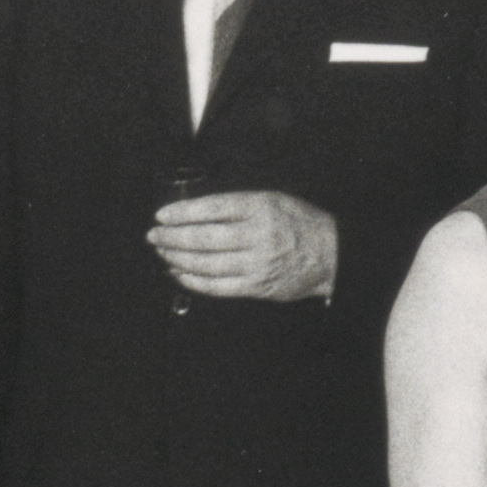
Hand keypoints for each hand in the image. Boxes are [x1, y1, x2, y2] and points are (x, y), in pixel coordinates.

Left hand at [151, 188, 338, 300]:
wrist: (331, 255)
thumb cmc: (300, 223)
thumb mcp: (273, 199)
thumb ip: (238, 204)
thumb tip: (196, 211)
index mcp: (260, 208)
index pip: (211, 208)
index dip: (182, 213)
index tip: (162, 215)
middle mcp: (257, 235)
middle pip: (203, 238)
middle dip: (172, 238)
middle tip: (154, 236)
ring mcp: (256, 264)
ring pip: (206, 264)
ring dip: (178, 259)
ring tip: (163, 252)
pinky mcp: (256, 287)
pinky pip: (217, 287)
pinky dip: (194, 281)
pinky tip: (180, 274)